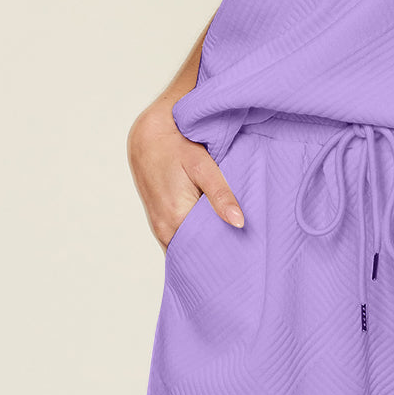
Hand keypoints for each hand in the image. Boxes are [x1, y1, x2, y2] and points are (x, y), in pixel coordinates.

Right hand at [127, 103, 244, 249]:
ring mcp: (159, 227)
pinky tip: (212, 233)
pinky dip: (195, 239)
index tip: (246, 257)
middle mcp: (164, 229)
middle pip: (195, 254)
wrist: (147, 137)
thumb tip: (239, 223)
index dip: (226, 256)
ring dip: (205, 247)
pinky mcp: (159, 221)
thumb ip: (221, 195)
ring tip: (231, 245)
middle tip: (244, 253)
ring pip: (186, 248)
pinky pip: (179, 240)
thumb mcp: (203, 166)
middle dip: (217, 255)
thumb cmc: (175, 147)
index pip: (205, 253)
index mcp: (176, 219)